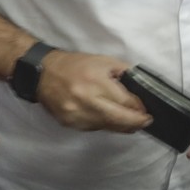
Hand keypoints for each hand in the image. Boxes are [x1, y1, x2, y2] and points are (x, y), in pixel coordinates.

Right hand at [37, 51, 151, 132]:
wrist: (43, 73)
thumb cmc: (75, 64)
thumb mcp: (103, 61)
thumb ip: (124, 73)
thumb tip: (139, 92)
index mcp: (96, 82)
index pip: (125, 102)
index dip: (139, 109)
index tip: (147, 111)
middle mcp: (87, 102)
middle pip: (119, 120)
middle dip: (135, 123)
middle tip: (146, 122)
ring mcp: (78, 116)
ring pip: (107, 127)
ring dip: (120, 125)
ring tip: (130, 121)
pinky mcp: (70, 124)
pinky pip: (94, 128)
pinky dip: (103, 124)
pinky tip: (107, 118)